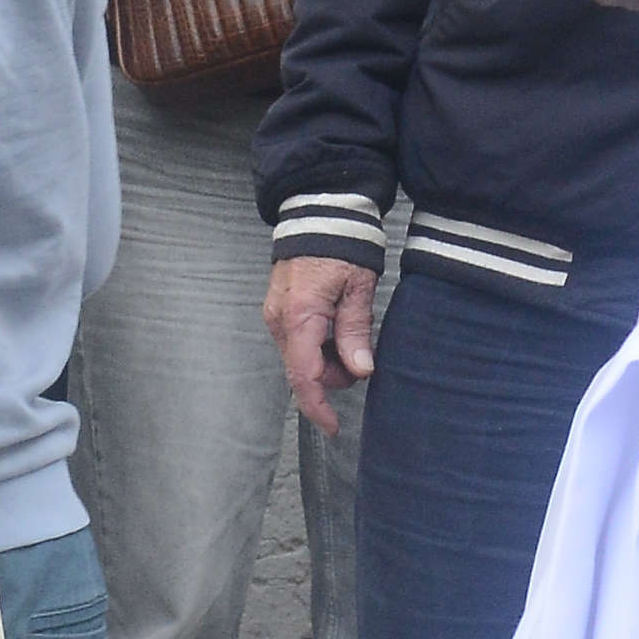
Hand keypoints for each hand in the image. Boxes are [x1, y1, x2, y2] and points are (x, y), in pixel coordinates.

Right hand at [267, 253, 379, 432]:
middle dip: (333, 376)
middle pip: (304, 370)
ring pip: (301, 357)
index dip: (319, 407)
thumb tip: (360, 370)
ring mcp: (276, 314)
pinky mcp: (280, 309)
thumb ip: (356, 331)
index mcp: (300, 317)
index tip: (334, 427)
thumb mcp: (358, 288)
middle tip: (362, 356)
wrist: (319, 211)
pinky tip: (337, 326)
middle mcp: (280, 320)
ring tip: (352, 333)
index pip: (304, 376)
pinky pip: (297, 341)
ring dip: (327, 359)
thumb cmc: (341, 244)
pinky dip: (318, 345)